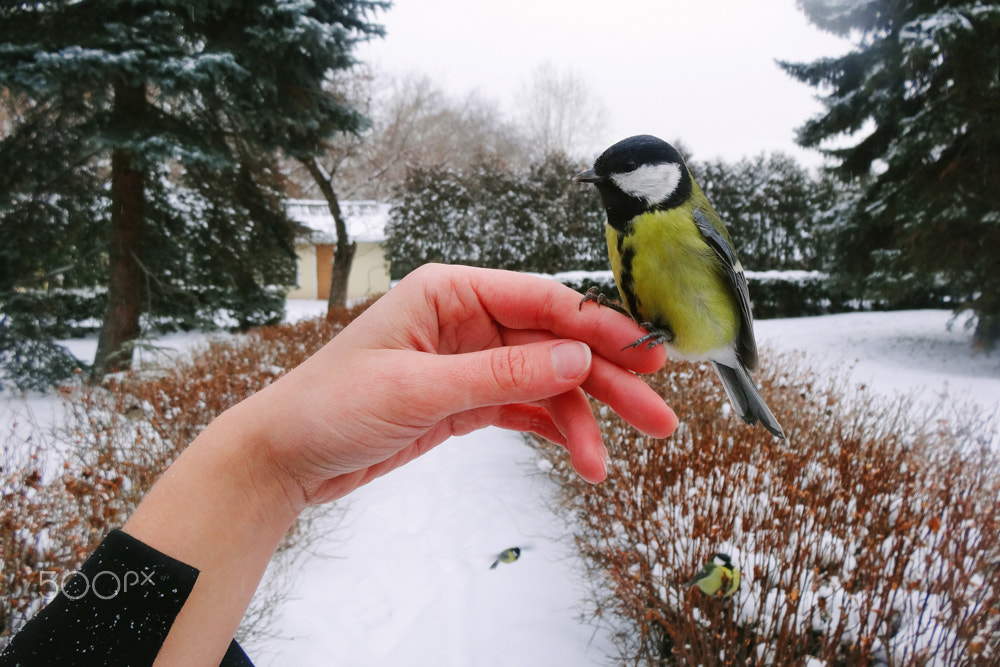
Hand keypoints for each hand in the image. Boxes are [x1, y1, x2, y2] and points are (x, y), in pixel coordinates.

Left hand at [241, 263, 677, 506]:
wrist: (286, 456)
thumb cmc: (331, 405)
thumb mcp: (419, 388)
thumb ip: (501, 373)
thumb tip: (576, 357)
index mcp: (451, 292)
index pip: (542, 301)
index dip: (599, 328)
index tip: (646, 355)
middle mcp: (466, 320)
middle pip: (554, 344)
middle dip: (605, 381)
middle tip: (657, 416)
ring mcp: (469, 361)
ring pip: (545, 382)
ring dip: (580, 419)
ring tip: (603, 464)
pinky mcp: (465, 400)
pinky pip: (523, 408)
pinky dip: (552, 430)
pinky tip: (578, 454)